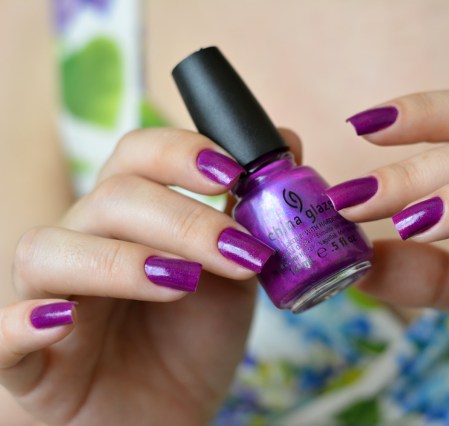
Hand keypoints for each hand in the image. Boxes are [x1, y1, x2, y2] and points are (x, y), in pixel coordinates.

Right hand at [0, 128, 299, 424]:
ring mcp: (50, 297)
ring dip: (119, 261)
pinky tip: (58, 323)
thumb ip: (253, 214)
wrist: (168, 414)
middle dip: (183, 219)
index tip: (231, 173)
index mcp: (132, 218)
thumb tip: (288, 141)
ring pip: (50, 249)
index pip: (137, 154)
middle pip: (111, 198)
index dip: (181, 151)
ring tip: (181, 284)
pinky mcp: (30, 360)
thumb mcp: (236, 276)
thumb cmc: (194, 340)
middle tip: (238, 252)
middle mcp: (85, 243)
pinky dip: (21, 325)